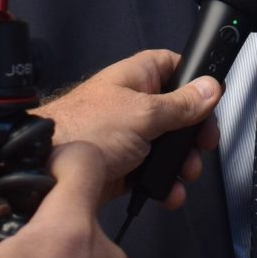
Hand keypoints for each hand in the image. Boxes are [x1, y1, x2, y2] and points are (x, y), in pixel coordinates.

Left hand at [33, 50, 220, 206]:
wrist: (46, 173)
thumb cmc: (83, 131)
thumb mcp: (144, 114)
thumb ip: (181, 104)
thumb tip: (210, 88)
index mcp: (135, 78)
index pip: (172, 65)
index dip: (193, 79)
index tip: (210, 99)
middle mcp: (131, 104)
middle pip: (177, 113)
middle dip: (192, 134)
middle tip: (201, 145)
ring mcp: (126, 136)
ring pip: (166, 147)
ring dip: (181, 164)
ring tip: (185, 174)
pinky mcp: (121, 166)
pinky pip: (151, 173)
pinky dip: (163, 184)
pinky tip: (168, 192)